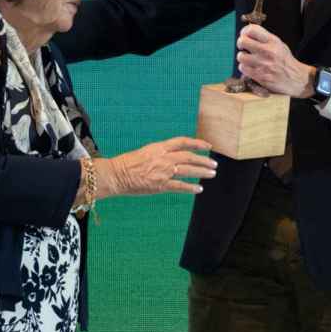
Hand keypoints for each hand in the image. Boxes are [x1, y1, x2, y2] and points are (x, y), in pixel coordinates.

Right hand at [98, 137, 216, 196]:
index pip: (183, 142)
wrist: (116, 174)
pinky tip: (199, 189)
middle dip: (204, 160)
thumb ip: (161, 153)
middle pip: (190, 157)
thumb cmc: (128, 163)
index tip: (208, 146)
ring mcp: (163, 171)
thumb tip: (173, 157)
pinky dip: (191, 188)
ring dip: (202, 172)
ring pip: (189, 170)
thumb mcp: (146, 152)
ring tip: (212, 174)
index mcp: (159, 147)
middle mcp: (164, 157)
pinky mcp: (161, 185)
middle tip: (214, 164)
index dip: (198, 143)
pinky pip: (180, 186)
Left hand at [236, 24, 314, 98]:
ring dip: (243, 58)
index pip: (252, 30)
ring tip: (249, 60)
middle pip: (242, 41)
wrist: (297, 79)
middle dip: (240, 44)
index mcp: (273, 41)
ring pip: (241, 56)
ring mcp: (263, 64)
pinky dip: (245, 69)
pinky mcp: (260, 76)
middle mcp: (268, 51)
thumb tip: (248, 34)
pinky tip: (251, 69)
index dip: (244, 32)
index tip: (244, 36)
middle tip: (243, 48)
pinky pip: (243, 69)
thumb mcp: (279, 45)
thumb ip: (265, 39)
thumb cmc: (286, 61)